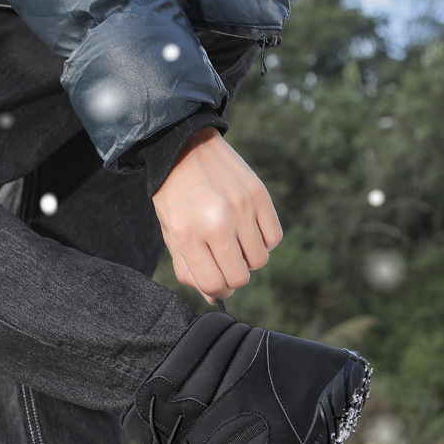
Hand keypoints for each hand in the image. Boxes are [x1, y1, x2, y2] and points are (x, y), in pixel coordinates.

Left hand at [152, 127, 281, 303]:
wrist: (185, 146)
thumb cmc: (174, 196)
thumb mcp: (170, 232)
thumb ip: (188, 268)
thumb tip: (214, 297)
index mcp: (187, 234)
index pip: (214, 284)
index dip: (217, 290)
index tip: (215, 279)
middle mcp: (216, 222)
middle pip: (240, 277)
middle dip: (233, 275)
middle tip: (224, 260)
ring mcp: (241, 207)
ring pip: (260, 260)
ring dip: (249, 258)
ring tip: (235, 241)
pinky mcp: (259, 194)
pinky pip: (274, 237)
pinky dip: (263, 240)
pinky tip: (248, 229)